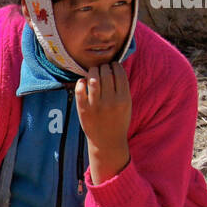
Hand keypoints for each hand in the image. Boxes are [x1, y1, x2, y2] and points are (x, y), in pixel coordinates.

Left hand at [75, 63, 131, 183]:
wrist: (107, 142)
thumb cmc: (118, 120)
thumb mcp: (126, 105)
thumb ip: (122, 88)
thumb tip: (114, 67)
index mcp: (124, 99)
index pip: (119, 73)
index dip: (115, 65)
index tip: (112, 65)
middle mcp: (110, 101)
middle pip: (106, 73)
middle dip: (103, 67)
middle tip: (102, 68)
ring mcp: (96, 105)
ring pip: (92, 78)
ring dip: (92, 71)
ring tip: (93, 73)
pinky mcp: (83, 109)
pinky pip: (80, 89)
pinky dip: (81, 82)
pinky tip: (84, 83)